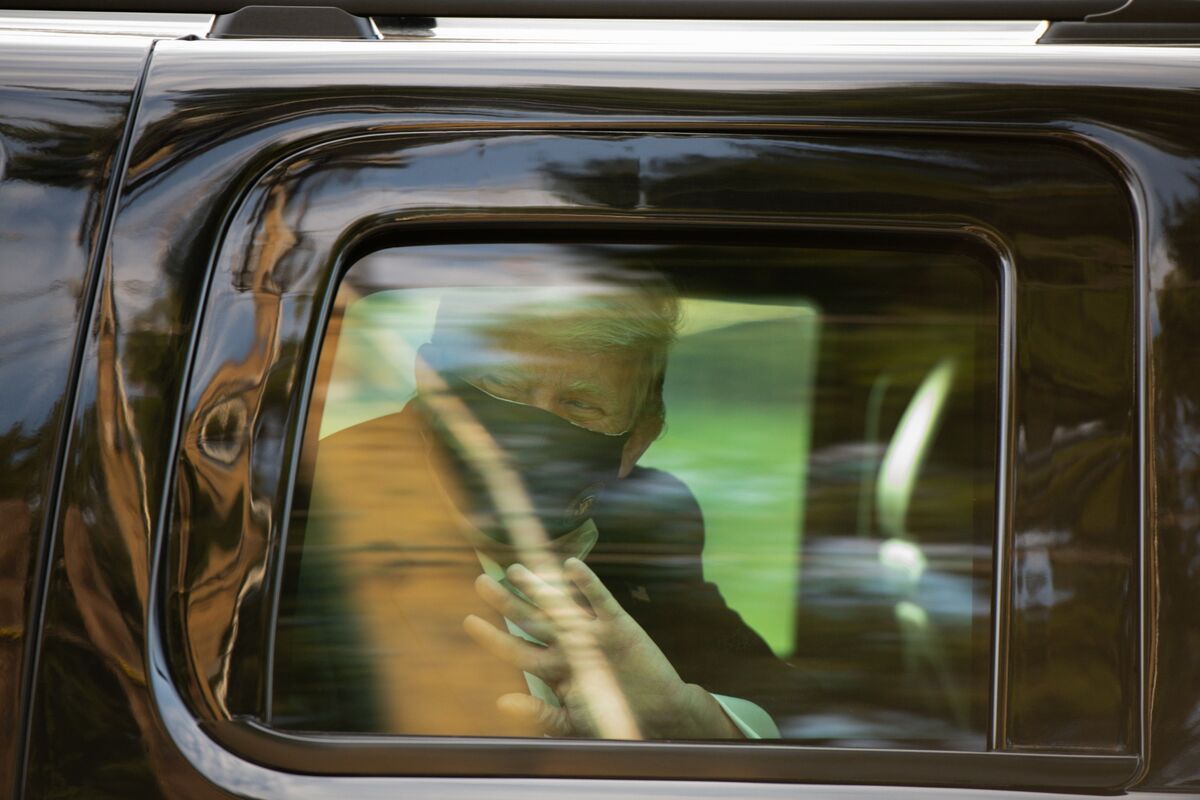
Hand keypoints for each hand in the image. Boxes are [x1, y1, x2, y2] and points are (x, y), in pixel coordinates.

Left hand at [463, 557, 740, 739]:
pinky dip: (587, 584)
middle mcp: (569, 646)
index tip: (469, 620)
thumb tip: (502, 702)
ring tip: (516, 570)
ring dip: (539, 587)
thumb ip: (540, 713)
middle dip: (506, 602)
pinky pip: (599, 600)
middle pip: (531, 620)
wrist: (659, 714)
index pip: (517, 649)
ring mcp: (592, 633)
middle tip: (482, 582)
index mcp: (555, 670)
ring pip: (559, 606)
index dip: (493, 636)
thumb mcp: (574, 722)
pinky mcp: (618, 625)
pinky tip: (571, 566)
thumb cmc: (614, 717)